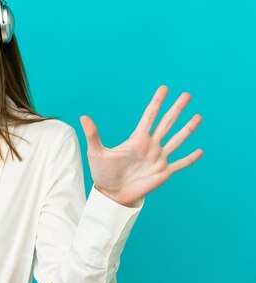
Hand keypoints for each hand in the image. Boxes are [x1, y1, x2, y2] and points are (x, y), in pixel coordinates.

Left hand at [79, 85, 202, 206]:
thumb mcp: (96, 152)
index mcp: (137, 139)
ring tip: (198, 116)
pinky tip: (200, 151)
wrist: (111, 194)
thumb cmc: (102, 173)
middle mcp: (150, 146)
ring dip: (188, 129)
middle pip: (167, 123)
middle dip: (177, 109)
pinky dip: (190, 159)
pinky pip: (180, 164)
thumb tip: (83, 117)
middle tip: (187, 95)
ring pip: (177, 140)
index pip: (149, 116)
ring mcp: (158, 158)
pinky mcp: (163, 173)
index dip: (157, 102)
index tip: (164, 88)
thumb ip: (93, 135)